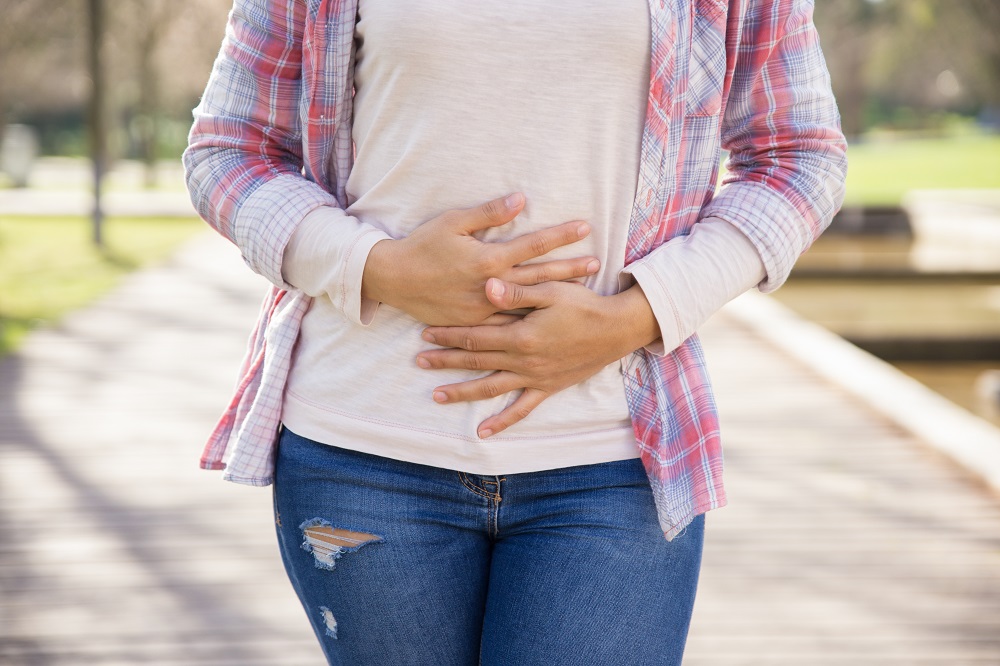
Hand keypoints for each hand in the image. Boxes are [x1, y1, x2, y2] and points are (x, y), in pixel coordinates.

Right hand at [361, 193, 599, 325]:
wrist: (394, 281)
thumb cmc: (423, 246)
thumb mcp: (453, 222)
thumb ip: (488, 213)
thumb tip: (520, 199)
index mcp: (488, 259)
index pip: (533, 244)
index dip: (560, 235)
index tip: (585, 227)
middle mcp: (491, 286)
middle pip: (539, 276)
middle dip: (570, 268)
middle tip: (597, 263)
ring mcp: (484, 308)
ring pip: (529, 302)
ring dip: (557, 295)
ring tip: (583, 291)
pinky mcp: (475, 323)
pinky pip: (508, 322)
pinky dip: (530, 318)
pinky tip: (548, 317)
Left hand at [415, 278, 659, 436]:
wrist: (617, 329)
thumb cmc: (584, 304)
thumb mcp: (552, 290)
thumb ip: (517, 290)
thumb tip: (485, 286)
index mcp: (521, 335)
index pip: (475, 335)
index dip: (449, 334)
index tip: (426, 332)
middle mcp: (524, 360)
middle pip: (476, 361)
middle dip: (445, 360)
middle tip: (419, 361)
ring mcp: (535, 377)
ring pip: (491, 387)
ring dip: (462, 391)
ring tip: (436, 395)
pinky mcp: (548, 387)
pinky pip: (521, 409)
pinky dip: (502, 421)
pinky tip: (483, 432)